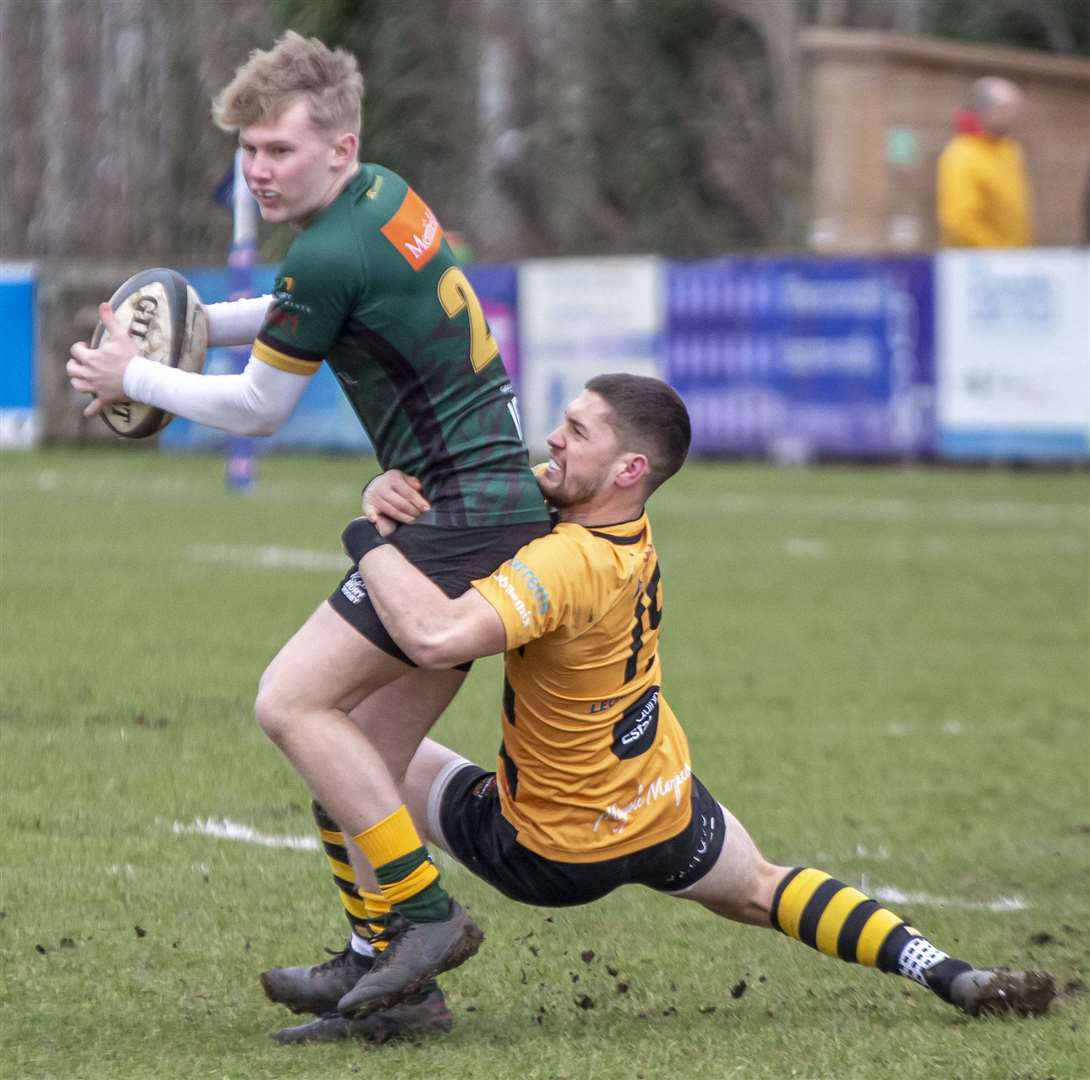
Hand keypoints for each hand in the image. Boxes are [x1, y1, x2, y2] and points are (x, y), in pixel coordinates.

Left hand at [66, 303, 138, 417]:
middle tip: (82, 362)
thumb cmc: (130, 357)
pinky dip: (90, 410)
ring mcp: (96, 387)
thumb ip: (109, 320)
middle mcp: (89, 373)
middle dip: (74, 364)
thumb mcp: (120, 335)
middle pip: (72, 369)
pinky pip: (94, 407)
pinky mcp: (104, 397)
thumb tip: (104, 304)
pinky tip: (87, 413)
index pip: (75, 351)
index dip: (79, 348)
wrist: (141, 377)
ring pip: (77, 385)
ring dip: (77, 381)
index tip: (86, 346)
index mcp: (90, 358)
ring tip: (82, 378)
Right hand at [362, 469, 428, 536]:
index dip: (419, 502)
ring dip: (404, 518)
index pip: (408, 492)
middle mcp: (382, 487)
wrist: (375, 485)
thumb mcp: (404, 478)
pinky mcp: (367, 505)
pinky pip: (369, 512)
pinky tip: (375, 520)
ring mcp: (374, 497)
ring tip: (414, 522)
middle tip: (423, 517)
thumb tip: (419, 487)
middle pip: (401, 504)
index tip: (427, 509)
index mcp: (393, 479)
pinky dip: (371, 516)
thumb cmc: (396, 484)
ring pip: (392, 511)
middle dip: (414, 512)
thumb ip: (412, 482)